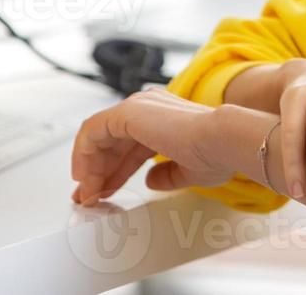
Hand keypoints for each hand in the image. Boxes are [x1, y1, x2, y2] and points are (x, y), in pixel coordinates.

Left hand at [69, 87, 232, 205]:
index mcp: (165, 118)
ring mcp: (137, 107)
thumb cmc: (216, 153)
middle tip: (88, 197)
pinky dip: (83, 152)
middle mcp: (149, 107)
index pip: (130, 146)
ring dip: (90, 166)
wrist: (222, 140)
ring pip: (99, 135)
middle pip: (111, 141)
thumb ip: (165, 174)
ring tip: (86, 194)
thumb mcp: (186, 171)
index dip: (115, 171)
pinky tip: (83, 176)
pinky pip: (93, 129)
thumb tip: (151, 180)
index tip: (103, 192)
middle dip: (97, 172)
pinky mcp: (127, 112)